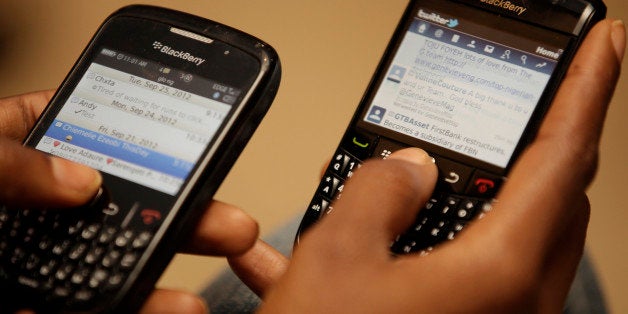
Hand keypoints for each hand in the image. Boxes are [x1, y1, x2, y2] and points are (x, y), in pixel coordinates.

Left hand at [0, 91, 258, 312]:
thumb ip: (9, 163)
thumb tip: (78, 177)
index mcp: (14, 151)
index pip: (89, 124)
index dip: (142, 123)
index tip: (198, 130)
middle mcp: (33, 204)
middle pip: (122, 201)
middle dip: (182, 213)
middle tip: (229, 224)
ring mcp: (31, 256)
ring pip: (107, 263)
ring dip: (157, 276)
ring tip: (191, 297)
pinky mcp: (26, 299)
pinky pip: (72, 308)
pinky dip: (115, 312)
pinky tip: (149, 313)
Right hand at [229, 19, 625, 312]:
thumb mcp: (337, 258)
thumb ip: (377, 193)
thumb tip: (403, 167)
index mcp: (500, 271)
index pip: (565, 154)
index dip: (587, 89)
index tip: (604, 43)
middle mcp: (512, 301)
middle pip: (548, 195)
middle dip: (534, 142)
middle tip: (520, 104)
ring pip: (503, 232)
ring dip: (469, 194)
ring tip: (421, 171)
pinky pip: (463, 268)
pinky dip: (426, 240)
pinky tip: (361, 234)